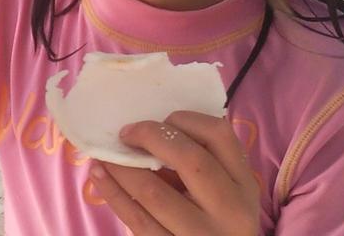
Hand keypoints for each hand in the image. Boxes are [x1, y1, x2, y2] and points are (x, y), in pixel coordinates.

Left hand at [87, 111, 258, 235]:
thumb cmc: (216, 220)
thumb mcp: (224, 193)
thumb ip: (201, 163)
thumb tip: (148, 131)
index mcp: (243, 184)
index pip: (220, 135)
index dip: (186, 119)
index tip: (161, 119)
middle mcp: (230, 210)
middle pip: (191, 159)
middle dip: (151, 137)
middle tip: (126, 134)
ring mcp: (201, 234)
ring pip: (154, 192)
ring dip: (121, 167)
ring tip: (104, 154)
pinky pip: (137, 220)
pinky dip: (113, 193)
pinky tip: (99, 175)